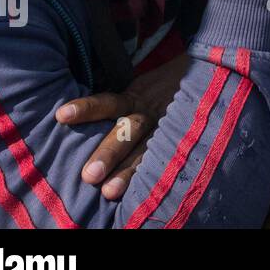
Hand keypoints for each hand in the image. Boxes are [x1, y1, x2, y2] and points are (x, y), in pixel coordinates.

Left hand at [56, 54, 191, 199]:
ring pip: (146, 149)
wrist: (208, 74)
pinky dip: (144, 175)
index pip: (109, 103)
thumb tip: (70, 110)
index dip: (88, 108)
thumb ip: (121, 97)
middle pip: (129, 131)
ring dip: (127, 171)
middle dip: (110, 152)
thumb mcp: (146, 82)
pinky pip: (160, 157)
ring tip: (109, 192)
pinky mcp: (175, 135)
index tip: (62, 116)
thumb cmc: (169, 84)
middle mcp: (150, 114)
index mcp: (139, 96)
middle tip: (90, 175)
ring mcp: (165, 128)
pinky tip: (133, 196)